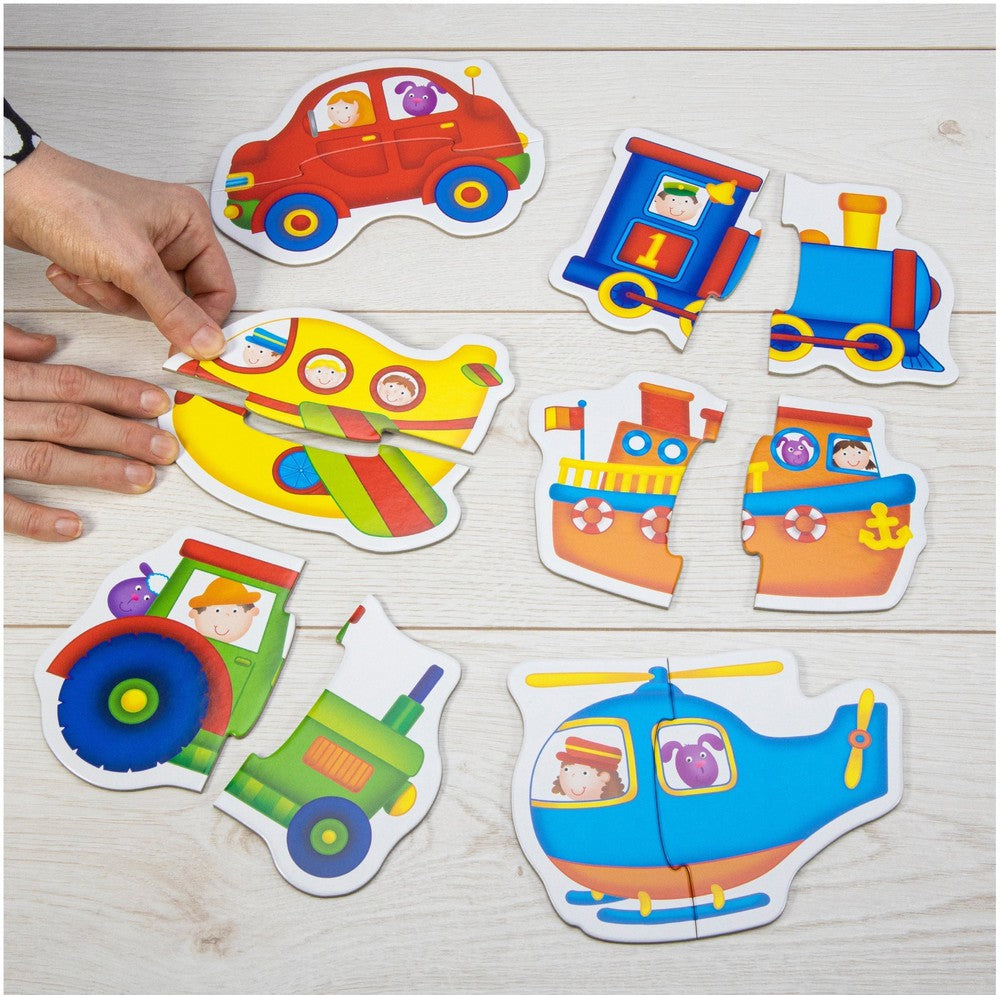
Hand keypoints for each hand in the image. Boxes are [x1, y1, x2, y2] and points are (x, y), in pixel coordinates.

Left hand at [4, 143, 234, 358]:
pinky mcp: (113, 260)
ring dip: (108, 296)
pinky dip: (91, 291)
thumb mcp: (130, 264)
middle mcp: (171, 236)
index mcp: (190, 224)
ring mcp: (141, 250)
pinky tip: (71, 268)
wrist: (7, 192)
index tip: (186, 348)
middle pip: (178, 302)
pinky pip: (117, 298)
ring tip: (85, 270)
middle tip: (113, 286)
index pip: (219, 289)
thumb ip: (173, 310)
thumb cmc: (67, 203)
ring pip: (144, 305)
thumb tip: (208, 343)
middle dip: (136, 301)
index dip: (203, 322)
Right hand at [4, 322, 178, 541]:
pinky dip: (35, 519)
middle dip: (123, 433)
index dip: (116, 392)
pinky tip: (72, 526)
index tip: (156, 402)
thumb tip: (47, 343)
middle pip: (67, 420)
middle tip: (165, 447)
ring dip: (98, 471)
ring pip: (45, 459)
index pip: (66, 381)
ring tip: (141, 478)